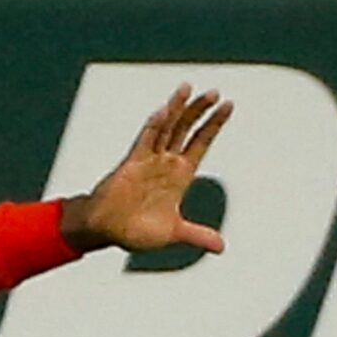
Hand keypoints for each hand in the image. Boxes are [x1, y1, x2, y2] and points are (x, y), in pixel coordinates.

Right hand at [67, 85, 232, 256]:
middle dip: (200, 111)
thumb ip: (197, 235)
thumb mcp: (174, 233)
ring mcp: (149, 160)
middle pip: (186, 130)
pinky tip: (164, 112)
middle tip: (215, 93)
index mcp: (180, 176)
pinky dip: (154, 127)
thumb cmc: (136, 230)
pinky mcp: (132, 163)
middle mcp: (166, 163)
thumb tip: (221, 247)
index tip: (228, 107)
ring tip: (189, 89)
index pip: (200, 143)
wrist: (108, 232)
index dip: (213, 126)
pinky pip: (145, 141)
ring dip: (178, 109)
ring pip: (167, 128)